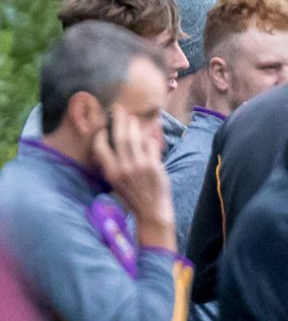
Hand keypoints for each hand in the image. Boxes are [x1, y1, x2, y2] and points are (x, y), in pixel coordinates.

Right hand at [92, 106, 174, 247]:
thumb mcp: (115, 182)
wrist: (151, 211)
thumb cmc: (133, 196)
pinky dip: (150, 138)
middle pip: (119, 137)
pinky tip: (149, 134)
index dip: (101, 133)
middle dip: (119, 120)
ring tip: (133, 117)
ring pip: (135, 138)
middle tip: (119, 109)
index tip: (104, 125)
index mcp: (110, 172)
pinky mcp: (154, 166)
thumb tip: (110, 145)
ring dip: (134, 125)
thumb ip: (112, 165)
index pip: (100, 146)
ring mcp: (139, 166)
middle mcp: (123, 167)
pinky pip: (151, 145)